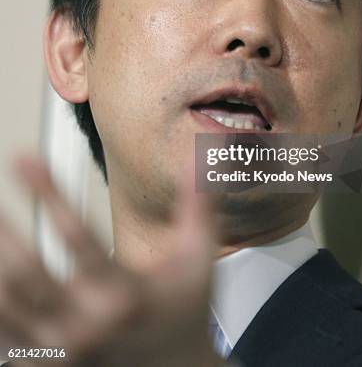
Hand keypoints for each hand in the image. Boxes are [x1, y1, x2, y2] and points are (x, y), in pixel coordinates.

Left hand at [0, 157, 224, 366]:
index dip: (47, 192)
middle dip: (3, 230)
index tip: (25, 159)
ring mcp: (61, 352)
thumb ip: (197, 206)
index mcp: (126, 294)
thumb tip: (193, 159)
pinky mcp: (46, 366)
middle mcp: (88, 325)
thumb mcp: (198, 258)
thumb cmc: (185, 311)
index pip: (77, 235)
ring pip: (5, 305)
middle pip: (28, 272)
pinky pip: (4, 335)